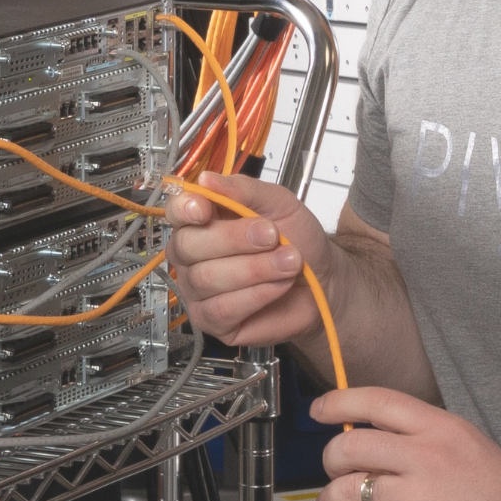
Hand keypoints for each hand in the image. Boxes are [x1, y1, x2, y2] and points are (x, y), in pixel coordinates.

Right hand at [164, 171, 336, 348]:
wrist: (324, 278)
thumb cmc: (298, 238)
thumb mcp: (278, 203)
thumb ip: (243, 190)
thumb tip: (205, 179)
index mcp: (202, 220)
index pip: (176, 211)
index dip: (185, 210)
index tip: (205, 210)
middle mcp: (192, 255)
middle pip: (188, 245)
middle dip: (234, 239)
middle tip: (272, 236)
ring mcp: (198, 290)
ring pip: (207, 278)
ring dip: (255, 269)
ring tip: (289, 262)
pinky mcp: (213, 320)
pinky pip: (221, 308)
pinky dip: (256, 295)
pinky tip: (278, 286)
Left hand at [310, 386, 500, 500]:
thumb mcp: (469, 444)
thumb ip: (425, 439)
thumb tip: (378, 441)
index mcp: (441, 428)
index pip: (376, 401)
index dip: (338, 403)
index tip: (320, 409)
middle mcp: (427, 456)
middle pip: (350, 446)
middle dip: (330, 460)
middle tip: (332, 471)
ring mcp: (419, 497)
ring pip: (346, 490)